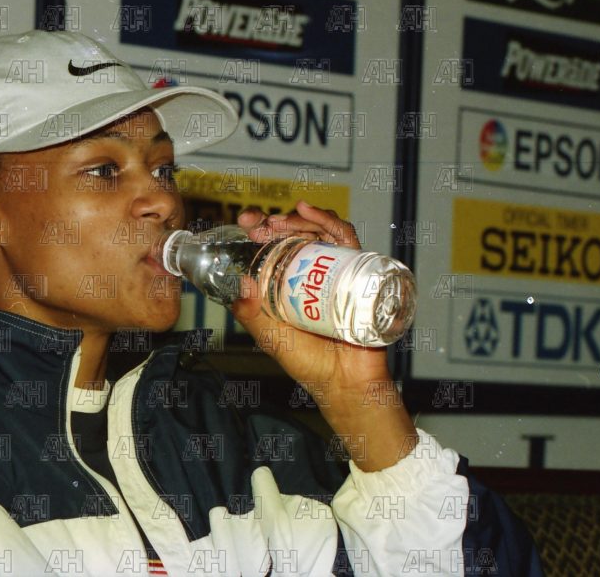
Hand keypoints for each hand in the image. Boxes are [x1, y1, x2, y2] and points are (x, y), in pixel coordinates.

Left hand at [231, 201, 389, 385]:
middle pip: (300, 232)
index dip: (262, 228)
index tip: (247, 221)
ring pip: (321, 230)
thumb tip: (240, 284)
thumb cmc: (310, 363)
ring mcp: (338, 270)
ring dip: (300, 218)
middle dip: (278, 220)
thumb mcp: (270, 336)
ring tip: (281, 222)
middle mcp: (316, 272)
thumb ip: (251, 314)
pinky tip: (313, 215)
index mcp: (293, 281)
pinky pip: (348, 240)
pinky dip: (331, 222)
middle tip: (260, 224)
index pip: (277, 245)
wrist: (345, 384)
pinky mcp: (359, 271)